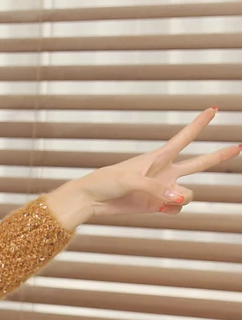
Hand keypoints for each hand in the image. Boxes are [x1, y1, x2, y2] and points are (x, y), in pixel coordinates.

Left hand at [49, 107, 240, 223]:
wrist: (91, 200)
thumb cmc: (107, 181)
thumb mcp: (131, 180)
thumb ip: (157, 190)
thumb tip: (179, 200)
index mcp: (158, 157)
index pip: (184, 138)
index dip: (199, 124)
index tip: (214, 109)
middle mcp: (165, 172)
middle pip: (199, 163)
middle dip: (219, 156)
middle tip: (239, 146)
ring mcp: (163, 190)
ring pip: (189, 195)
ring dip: (183, 198)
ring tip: (166, 200)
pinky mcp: (157, 206)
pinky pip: (177, 208)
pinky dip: (172, 210)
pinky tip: (158, 209)